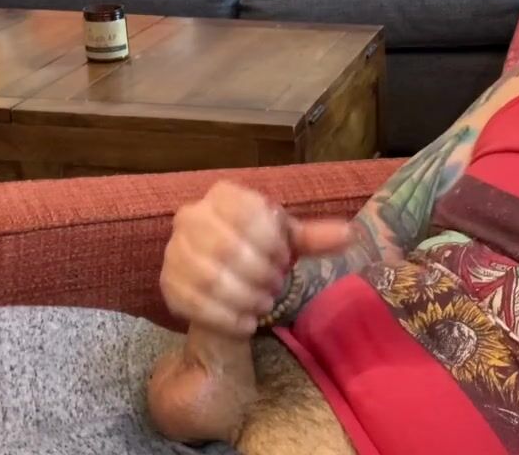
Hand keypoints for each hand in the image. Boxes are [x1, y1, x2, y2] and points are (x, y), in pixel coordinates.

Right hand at [160, 180, 352, 336]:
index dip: (272, 244)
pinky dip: (226, 318)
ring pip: (209, 279)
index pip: (247, 214)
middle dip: (259, 274)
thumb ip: (317, 236)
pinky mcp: (167, 285)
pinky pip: (194, 305)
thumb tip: (351, 235)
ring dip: (244, 297)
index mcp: (223, 195)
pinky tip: (247, 323)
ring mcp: (174, 252)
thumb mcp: (290, 239)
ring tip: (264, 305)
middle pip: (226, 249)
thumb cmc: (261, 248)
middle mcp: (190, 216)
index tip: (286, 261)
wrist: (225, 273)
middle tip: (276, 288)